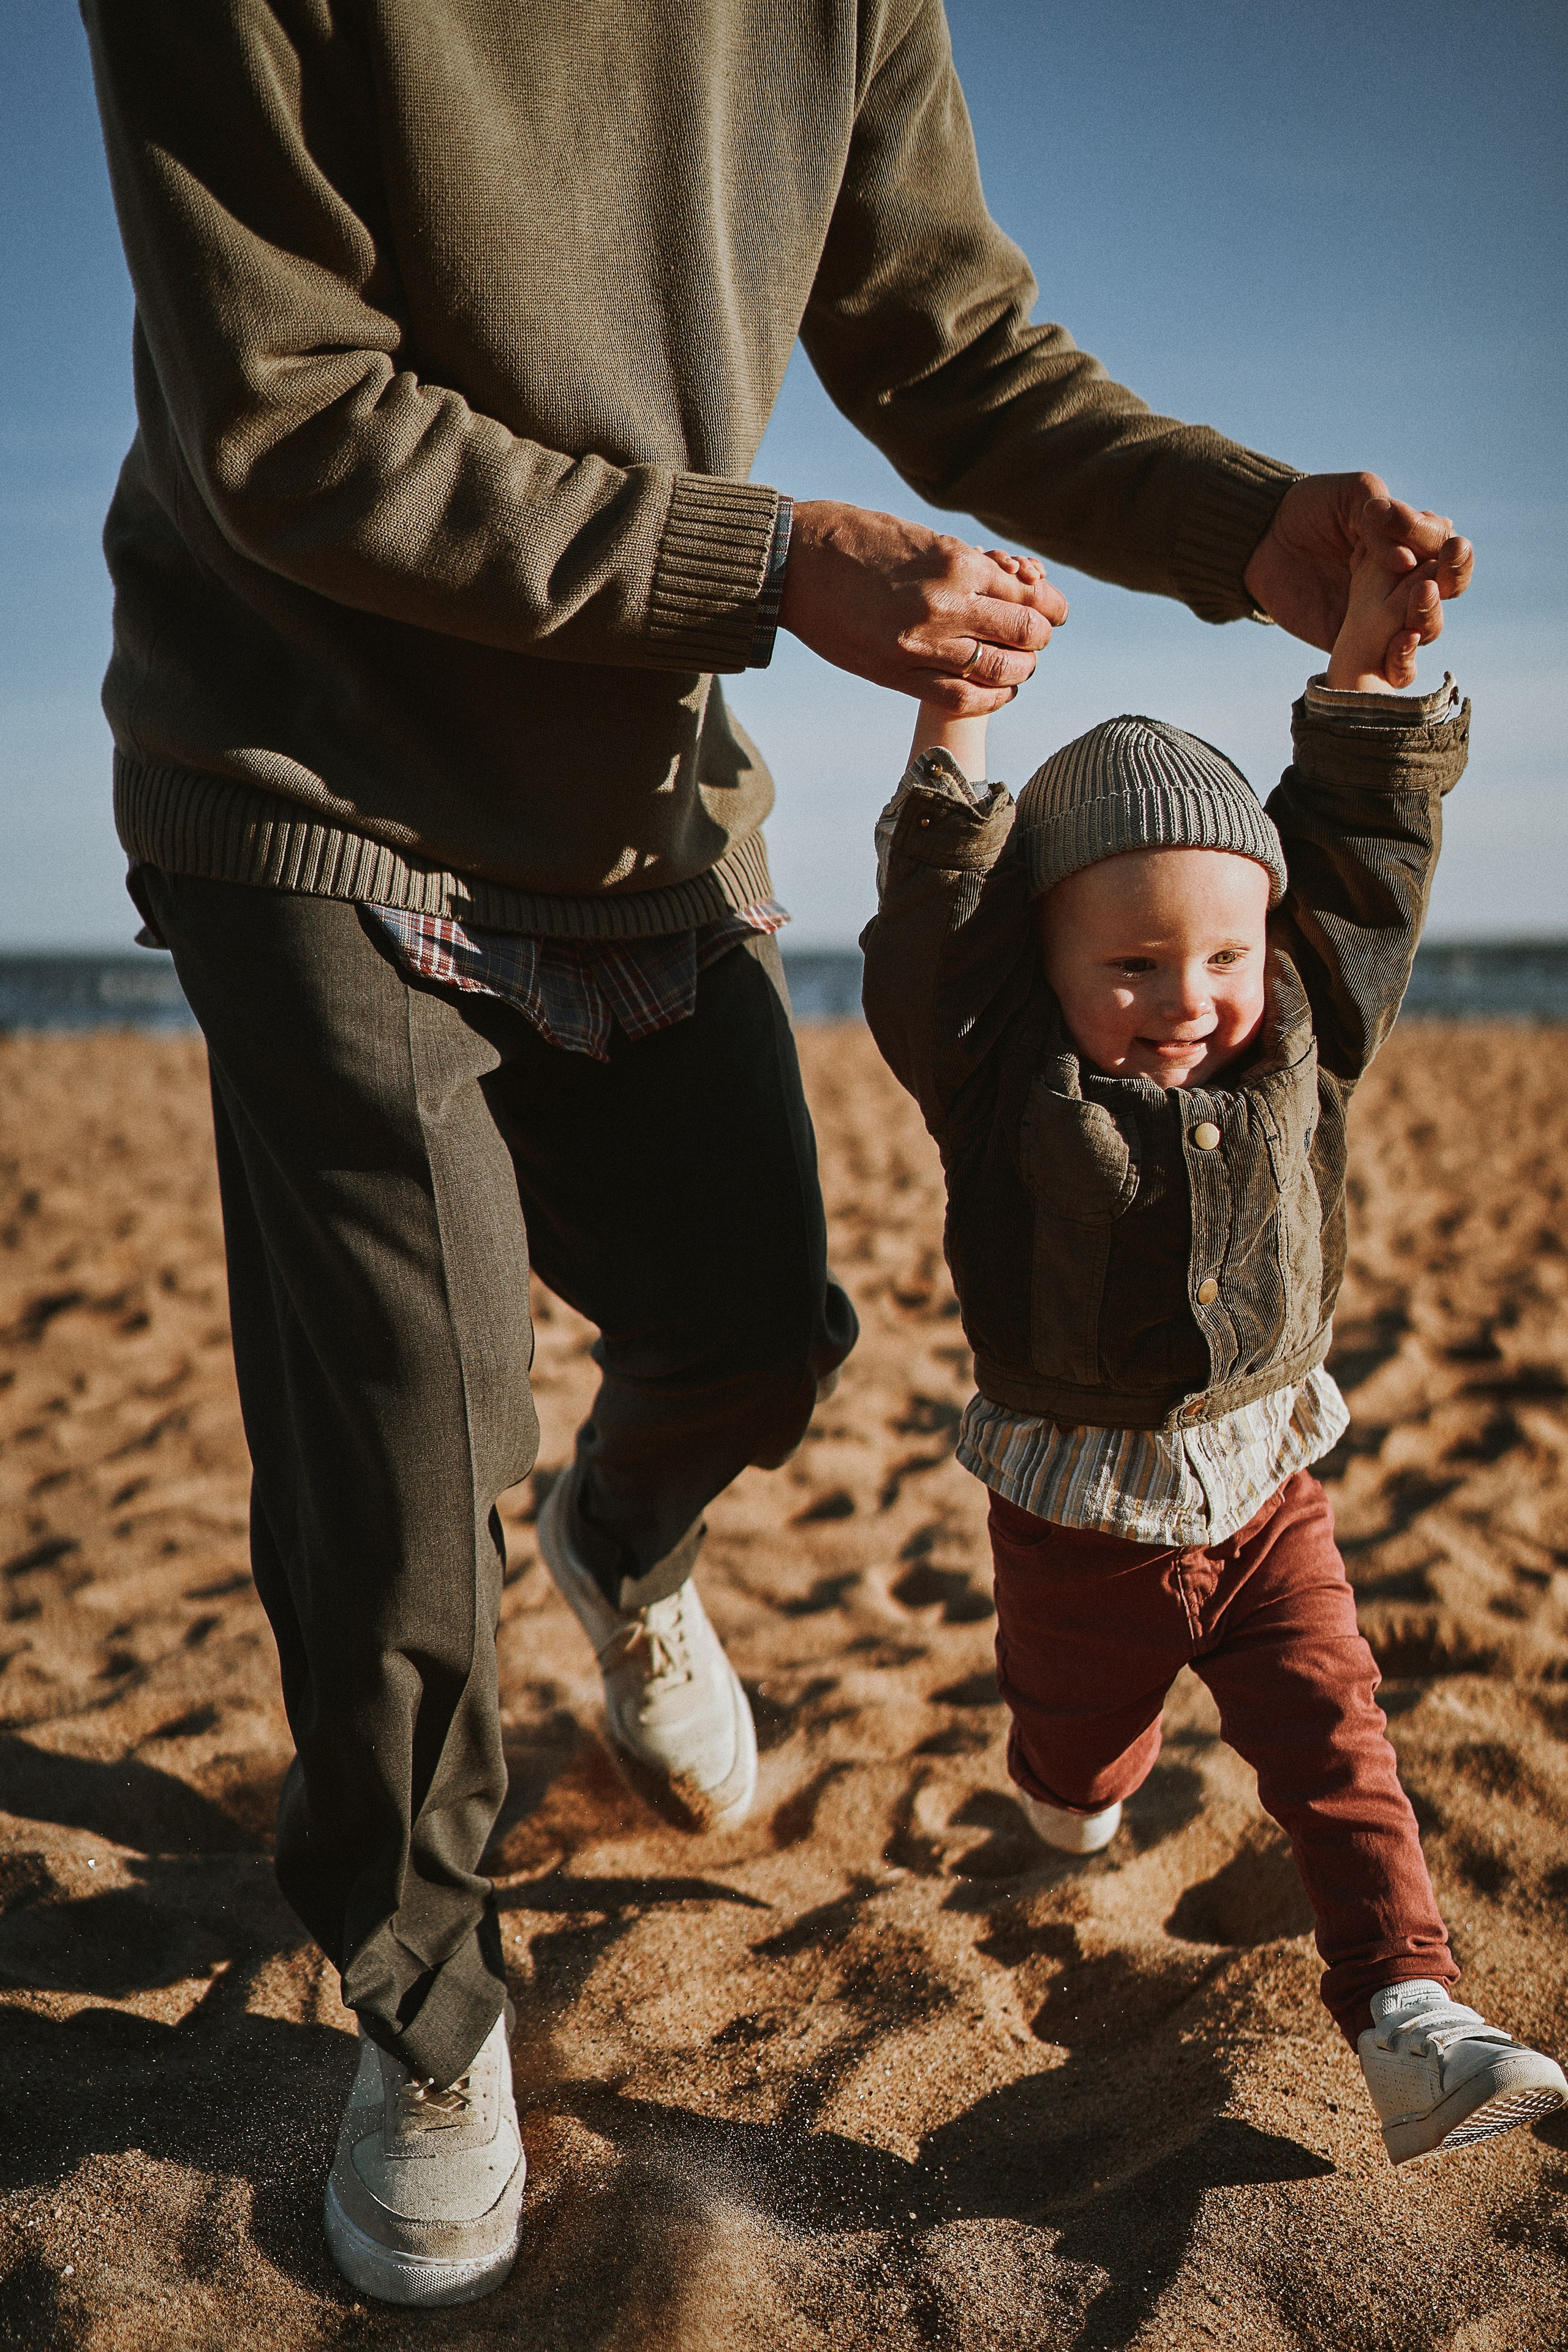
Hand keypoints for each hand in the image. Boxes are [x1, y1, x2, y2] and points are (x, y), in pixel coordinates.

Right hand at [780, 500, 1066, 711]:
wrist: (795, 563)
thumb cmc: (858, 539)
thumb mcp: (922, 538)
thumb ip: (966, 564)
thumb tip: (1011, 583)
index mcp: (956, 562)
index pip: (1031, 594)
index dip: (1052, 606)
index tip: (1053, 611)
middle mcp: (947, 605)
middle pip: (1024, 634)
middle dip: (1038, 638)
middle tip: (1035, 638)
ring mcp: (923, 645)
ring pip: (1002, 670)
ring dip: (1020, 670)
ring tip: (1019, 664)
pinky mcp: (898, 674)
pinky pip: (963, 698)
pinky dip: (992, 697)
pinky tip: (998, 690)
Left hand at [1243, 472, 1471, 678]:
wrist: (1265, 541)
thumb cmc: (1313, 510)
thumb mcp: (1351, 497)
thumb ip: (1381, 521)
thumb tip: (1406, 562)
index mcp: (1413, 540)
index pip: (1442, 543)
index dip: (1435, 537)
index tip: (1409, 523)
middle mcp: (1407, 580)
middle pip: (1449, 586)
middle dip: (1453, 574)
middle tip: (1447, 557)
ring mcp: (1386, 616)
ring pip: (1428, 626)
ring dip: (1429, 613)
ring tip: (1421, 593)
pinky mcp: (1360, 648)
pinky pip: (1392, 664)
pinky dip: (1402, 658)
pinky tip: (1401, 639)